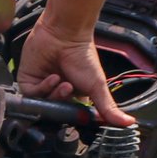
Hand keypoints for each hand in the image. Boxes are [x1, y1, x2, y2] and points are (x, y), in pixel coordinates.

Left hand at [16, 14, 133, 126]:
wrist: (65, 35)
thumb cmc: (83, 56)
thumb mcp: (98, 86)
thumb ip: (108, 108)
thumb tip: (129, 123)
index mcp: (73, 97)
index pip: (70, 116)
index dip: (73, 116)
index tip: (79, 113)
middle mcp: (56, 93)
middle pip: (55, 113)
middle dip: (63, 103)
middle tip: (70, 89)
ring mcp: (41, 88)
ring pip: (43, 106)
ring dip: (54, 95)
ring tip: (62, 81)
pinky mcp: (27, 81)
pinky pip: (31, 95)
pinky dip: (43, 88)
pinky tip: (52, 76)